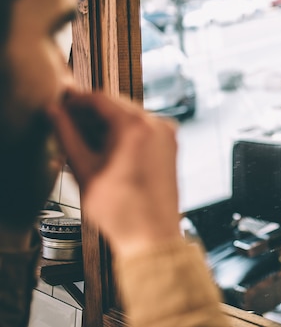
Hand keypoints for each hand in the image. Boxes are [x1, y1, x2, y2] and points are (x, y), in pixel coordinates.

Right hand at [47, 90, 181, 258]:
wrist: (152, 235)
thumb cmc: (122, 210)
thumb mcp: (84, 169)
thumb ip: (67, 135)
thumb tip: (56, 114)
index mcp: (135, 126)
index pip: (99, 99)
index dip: (76, 100)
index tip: (62, 104)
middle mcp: (157, 124)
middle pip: (117, 105)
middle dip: (92, 113)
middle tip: (69, 123)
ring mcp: (167, 135)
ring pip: (130, 117)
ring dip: (107, 124)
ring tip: (85, 141)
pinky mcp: (171, 146)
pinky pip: (144, 129)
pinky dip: (125, 134)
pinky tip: (107, 149)